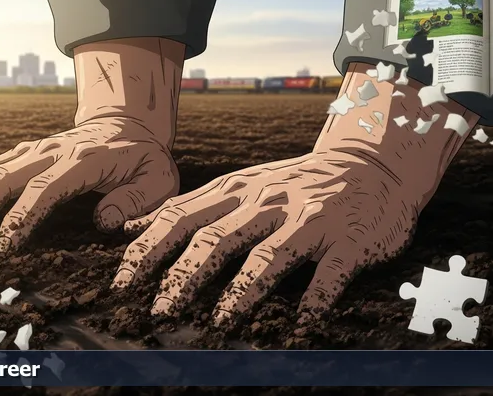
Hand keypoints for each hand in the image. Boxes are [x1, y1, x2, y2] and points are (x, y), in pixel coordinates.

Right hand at [0, 37, 185, 250]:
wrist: (128, 122)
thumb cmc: (145, 160)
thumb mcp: (159, 180)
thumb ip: (137, 201)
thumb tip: (104, 222)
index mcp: (84, 160)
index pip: (44, 188)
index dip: (20, 217)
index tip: (1, 248)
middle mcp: (51, 151)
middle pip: (3, 177)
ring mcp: (32, 149)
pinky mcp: (22, 151)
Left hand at [111, 62, 479, 325]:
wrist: (371, 164)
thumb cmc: (293, 183)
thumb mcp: (237, 185)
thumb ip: (187, 208)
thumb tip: (126, 227)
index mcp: (235, 191)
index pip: (181, 218)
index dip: (149, 251)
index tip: (122, 285)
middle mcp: (267, 202)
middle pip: (216, 239)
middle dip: (183, 276)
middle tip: (159, 312)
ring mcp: (308, 219)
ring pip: (268, 256)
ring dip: (242, 292)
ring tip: (220, 324)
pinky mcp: (348, 239)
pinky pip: (330, 273)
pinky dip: (315, 301)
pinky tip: (301, 329)